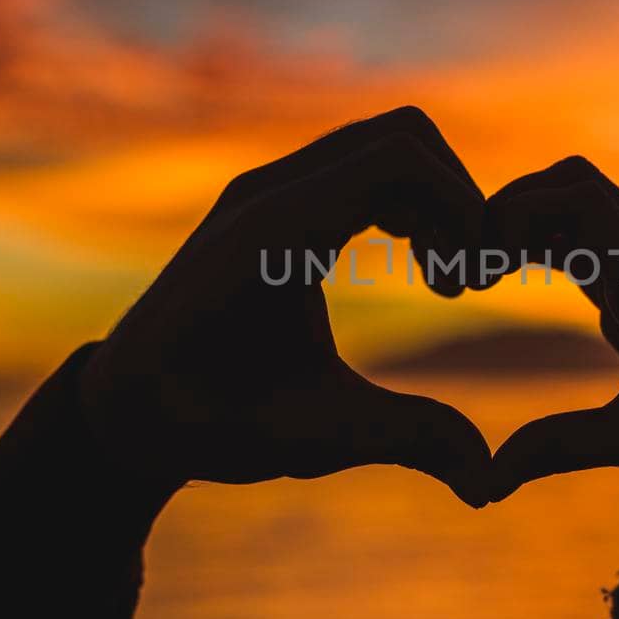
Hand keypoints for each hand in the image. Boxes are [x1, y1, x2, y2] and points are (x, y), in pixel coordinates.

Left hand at [79, 108, 492, 505]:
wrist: (130, 409)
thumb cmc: (212, 424)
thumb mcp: (315, 437)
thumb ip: (406, 441)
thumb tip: (489, 484)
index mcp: (272, 232)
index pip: (397, 157)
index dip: (459, 206)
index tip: (470, 284)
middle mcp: (269, 190)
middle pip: (403, 135)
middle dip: (456, 198)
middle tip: (466, 281)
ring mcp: (270, 187)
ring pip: (387, 143)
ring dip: (434, 199)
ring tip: (446, 282)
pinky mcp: (278, 200)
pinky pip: (363, 165)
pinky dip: (408, 201)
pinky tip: (417, 268)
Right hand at [481, 158, 618, 532]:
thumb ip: (561, 450)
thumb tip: (483, 482)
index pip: (584, 199)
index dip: (519, 213)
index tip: (481, 272)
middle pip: (578, 182)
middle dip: (515, 205)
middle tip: (471, 264)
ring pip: (581, 206)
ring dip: (526, 221)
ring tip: (477, 274)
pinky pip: (585, 242)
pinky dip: (539, 245)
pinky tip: (504, 281)